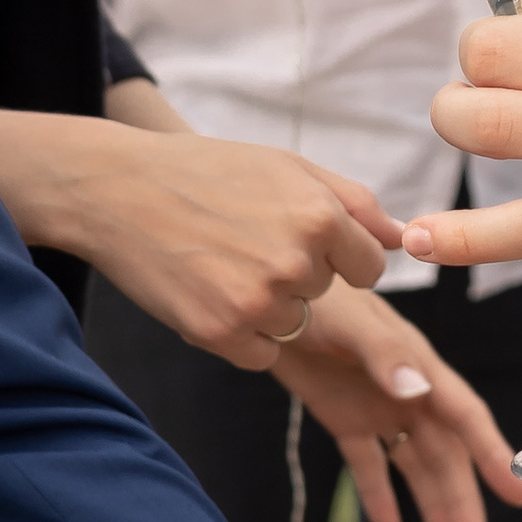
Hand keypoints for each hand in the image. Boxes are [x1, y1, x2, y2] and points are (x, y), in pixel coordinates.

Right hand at [95, 130, 401, 365]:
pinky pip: (260, 354)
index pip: (369, 269)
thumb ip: (356, 204)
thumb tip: (403, 239)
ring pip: (292, 324)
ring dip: (267, 304)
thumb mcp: (288, 167)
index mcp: (319, 216)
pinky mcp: (217, 333)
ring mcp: (255, 302)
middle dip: (297, 272)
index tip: (303, 240)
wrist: (118, 190)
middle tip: (244, 238)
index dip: (339, 256)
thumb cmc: (208, 171)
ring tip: (223, 261)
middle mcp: (294, 262)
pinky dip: (240, 333)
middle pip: (324, 293)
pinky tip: (208, 291)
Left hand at [274, 285, 521, 521]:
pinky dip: (379, 498)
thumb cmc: (318, 297)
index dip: (492, 455)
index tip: (518, 493)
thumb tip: (418, 395)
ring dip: (432, 507)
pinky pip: (369, 466)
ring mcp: (379, 408)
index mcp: (420, 366)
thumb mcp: (354, 322)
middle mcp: (408, 392)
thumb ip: (386, 357)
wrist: (270, 296)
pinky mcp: (344, 419)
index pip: (465, 418)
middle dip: (463, 503)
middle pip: (443, 456)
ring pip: (413, 467)